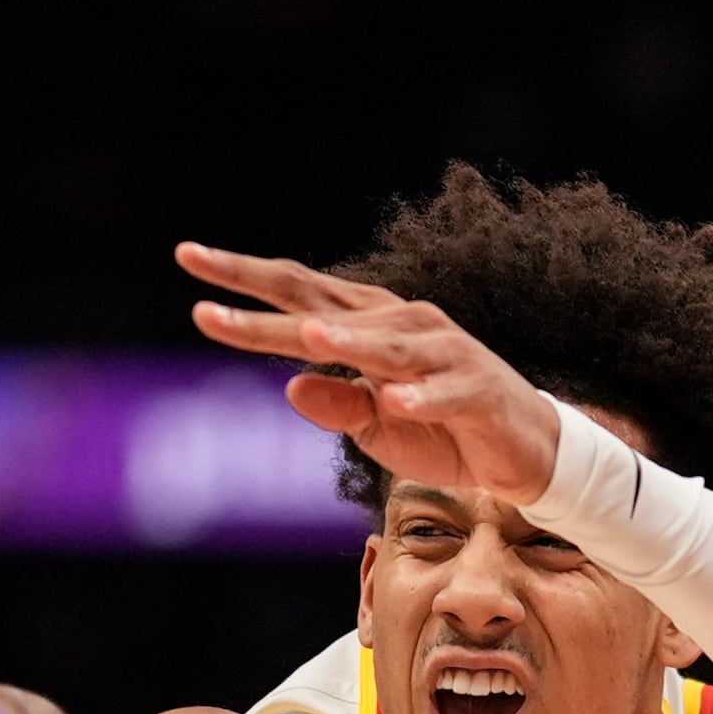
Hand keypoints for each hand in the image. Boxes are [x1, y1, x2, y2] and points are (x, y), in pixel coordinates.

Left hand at [179, 241, 565, 504]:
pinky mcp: (479, 391)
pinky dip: (422, 396)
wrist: (525, 452)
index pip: (299, 296)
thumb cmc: (444, 431)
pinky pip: (446, 393)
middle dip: (266, 301)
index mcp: (372, 327)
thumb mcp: (377, 426)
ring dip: (350, 342)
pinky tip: (396, 399)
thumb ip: (336, 404)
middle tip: (203, 292)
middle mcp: (404, 326)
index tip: (187, 261)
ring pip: (388, 346)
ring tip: (308, 338)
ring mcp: (445, 355)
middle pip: (327, 309)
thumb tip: (289, 385)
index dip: (243, 282)